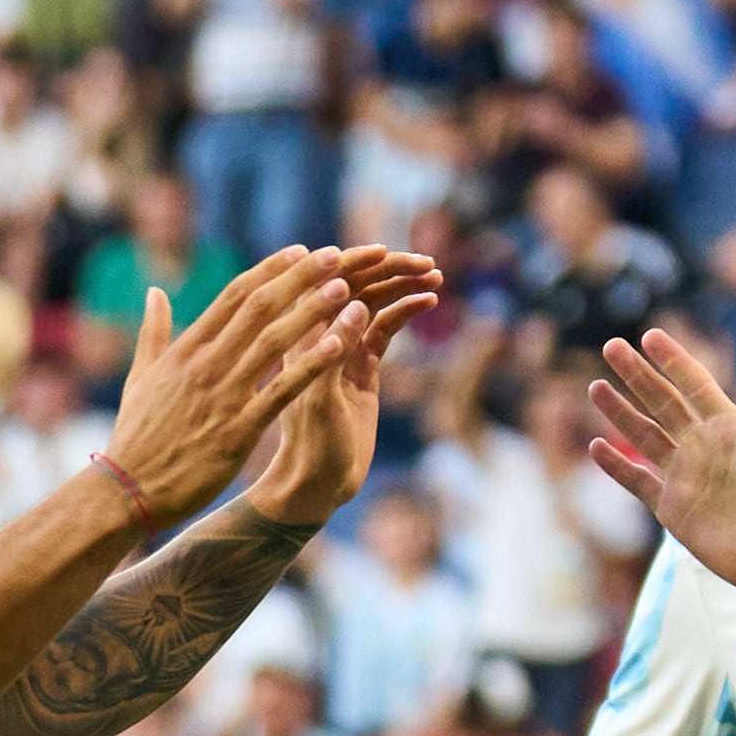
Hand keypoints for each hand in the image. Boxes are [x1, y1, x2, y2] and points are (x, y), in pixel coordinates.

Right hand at [107, 246, 362, 517]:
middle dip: (300, 279)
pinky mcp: (238, 431)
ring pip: (274, 342)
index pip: (234, 296)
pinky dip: (310, 367)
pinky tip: (339, 346)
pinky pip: (281, 392)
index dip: (271, 270)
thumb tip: (155, 291)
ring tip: (344, 289)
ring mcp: (223, 396)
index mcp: (186, 349)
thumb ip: (153, 332)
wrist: (127, 490)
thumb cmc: (135, 437)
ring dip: (311, 312)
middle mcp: (206, 365)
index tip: (301, 251)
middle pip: (259, 308)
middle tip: (335, 256)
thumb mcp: (141, 377)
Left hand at [242, 250, 445, 523]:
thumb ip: (335, 352)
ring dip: (401, 285)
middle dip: (389, 269)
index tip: (388, 252)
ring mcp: (343, 347)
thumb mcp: (321, 401)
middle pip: (354, 284)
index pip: (327, 282)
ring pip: (373, 301)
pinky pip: (384, 327)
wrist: (317, 483)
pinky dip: (405, 311)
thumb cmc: (310, 447)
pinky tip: (428, 302)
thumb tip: (356, 306)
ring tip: (435, 277)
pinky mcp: (362, 365)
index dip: (356, 262)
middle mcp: (320, 333)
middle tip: (427, 263)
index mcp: (301, 334)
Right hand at [585, 330, 735, 599]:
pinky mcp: (672, 508)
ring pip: (644, 436)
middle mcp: (704, 447)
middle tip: (611, 346)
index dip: (674, 361)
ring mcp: (685, 477)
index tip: (650, 336)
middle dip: (637, 375)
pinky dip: (616, 466)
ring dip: (620, 412)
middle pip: (662, 402)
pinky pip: (637, 481)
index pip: (696, 385)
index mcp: (731, 429)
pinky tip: (595, 446)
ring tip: (595, 387)